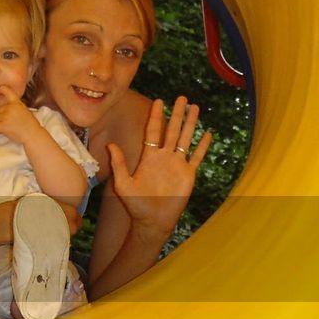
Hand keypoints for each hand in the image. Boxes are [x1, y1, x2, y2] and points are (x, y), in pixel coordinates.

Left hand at [0, 86, 40, 143]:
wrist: (33, 135)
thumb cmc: (30, 125)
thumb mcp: (25, 111)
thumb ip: (15, 107)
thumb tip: (6, 108)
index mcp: (17, 103)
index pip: (8, 91)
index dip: (2, 90)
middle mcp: (11, 107)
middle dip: (1, 116)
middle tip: (10, 123)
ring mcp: (6, 116)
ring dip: (0, 124)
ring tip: (10, 128)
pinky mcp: (3, 124)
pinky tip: (4, 131)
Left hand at [106, 96, 212, 234]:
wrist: (152, 221)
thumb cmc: (136, 205)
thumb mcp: (123, 184)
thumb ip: (119, 164)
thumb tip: (110, 145)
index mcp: (149, 157)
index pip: (154, 131)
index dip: (156, 116)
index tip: (159, 101)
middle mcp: (164, 157)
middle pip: (172, 130)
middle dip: (177, 114)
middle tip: (182, 97)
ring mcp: (177, 164)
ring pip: (186, 139)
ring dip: (191, 123)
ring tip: (196, 108)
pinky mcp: (188, 174)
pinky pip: (197, 157)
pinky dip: (202, 146)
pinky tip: (208, 133)